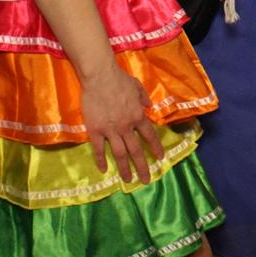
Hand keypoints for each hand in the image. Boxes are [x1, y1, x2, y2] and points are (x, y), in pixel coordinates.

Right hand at [80, 62, 165, 183]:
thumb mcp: (137, 86)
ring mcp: (110, 130)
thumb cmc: (119, 79)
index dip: (155, 147)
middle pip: (136, 150)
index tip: (160, 158)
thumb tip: (149, 106)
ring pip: (119, 154)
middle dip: (143, 166)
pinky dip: (101, 160)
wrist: (100, 76)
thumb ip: (143, 98)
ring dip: (124, 169)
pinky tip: (104, 170)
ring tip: (128, 180)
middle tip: (146, 180)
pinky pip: (98, 149)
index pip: (149, 136)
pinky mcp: (95, 130)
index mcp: (137, 116)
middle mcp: (126, 126)